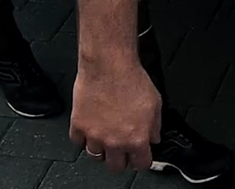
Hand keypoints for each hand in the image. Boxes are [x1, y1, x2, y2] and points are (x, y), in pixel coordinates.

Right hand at [69, 58, 161, 172]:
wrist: (108, 66)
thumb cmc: (131, 80)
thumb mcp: (156, 104)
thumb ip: (155, 126)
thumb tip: (154, 137)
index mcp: (136, 138)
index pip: (141, 164)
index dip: (142, 160)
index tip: (140, 157)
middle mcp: (114, 141)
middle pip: (116, 167)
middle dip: (121, 160)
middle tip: (123, 151)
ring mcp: (94, 136)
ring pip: (96, 156)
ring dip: (102, 150)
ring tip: (107, 139)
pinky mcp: (78, 126)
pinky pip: (78, 142)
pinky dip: (83, 138)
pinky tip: (91, 129)